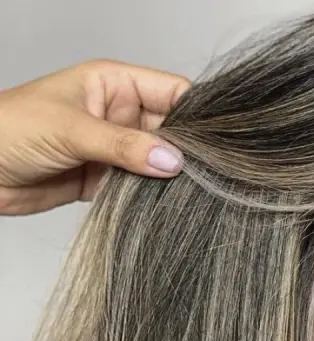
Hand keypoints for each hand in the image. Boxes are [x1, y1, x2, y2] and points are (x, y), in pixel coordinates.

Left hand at [0, 59, 189, 215]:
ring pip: (161, 161)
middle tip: (208, 174)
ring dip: (172, 177)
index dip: (197, 114)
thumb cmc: (8, 129)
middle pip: (175, 130)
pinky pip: (144, 187)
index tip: (214, 142)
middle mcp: (122, 114)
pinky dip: (156, 197)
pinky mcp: (109, 180)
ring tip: (192, 193)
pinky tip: (170, 205)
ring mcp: (117, 149)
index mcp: (115, 84)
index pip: (174, 92)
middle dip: (189, 151)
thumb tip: (172, 161)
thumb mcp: (70, 130)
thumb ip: (123, 146)